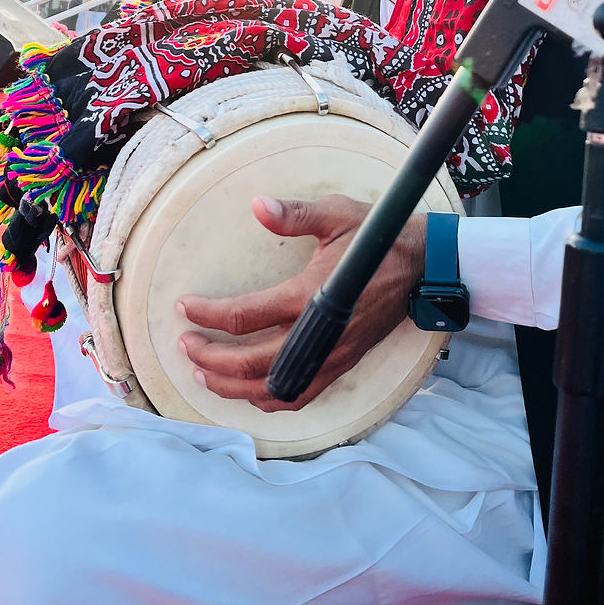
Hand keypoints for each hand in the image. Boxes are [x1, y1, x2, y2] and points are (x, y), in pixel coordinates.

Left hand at [178, 195, 426, 410]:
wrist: (419, 266)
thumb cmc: (376, 239)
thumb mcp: (336, 214)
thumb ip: (295, 213)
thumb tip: (258, 205)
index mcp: (310, 297)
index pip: (246, 315)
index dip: (209, 314)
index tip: (184, 308)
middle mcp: (319, 334)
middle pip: (250, 363)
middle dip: (210, 358)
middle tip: (185, 345)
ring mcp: (331, 355)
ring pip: (273, 389)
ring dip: (232, 387)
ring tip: (203, 375)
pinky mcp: (341, 364)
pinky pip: (300, 395)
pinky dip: (270, 399)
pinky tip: (249, 392)